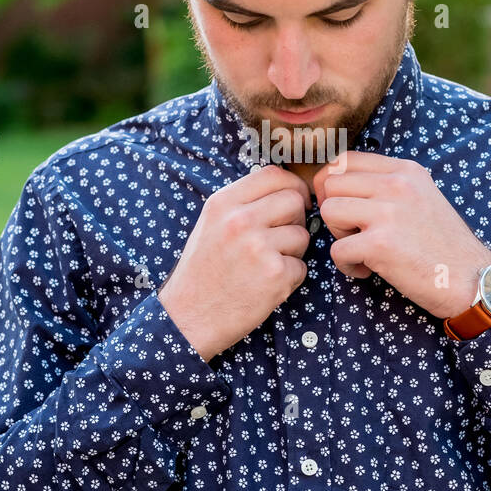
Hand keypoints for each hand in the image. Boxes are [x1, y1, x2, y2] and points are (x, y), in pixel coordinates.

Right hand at [158, 165, 311, 360]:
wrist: (189, 317)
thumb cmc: (203, 270)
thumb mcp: (212, 224)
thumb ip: (244, 203)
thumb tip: (289, 189)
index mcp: (223, 203)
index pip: (274, 174)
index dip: (293, 186)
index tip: (295, 200)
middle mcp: (241, 220)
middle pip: (295, 200)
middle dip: (296, 218)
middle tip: (280, 238)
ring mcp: (259, 247)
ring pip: (302, 235)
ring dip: (292, 251)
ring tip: (265, 265)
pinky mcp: (275, 275)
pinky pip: (301, 267)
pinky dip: (289, 278)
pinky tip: (265, 285)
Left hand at [312, 152, 490, 319]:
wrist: (472, 280)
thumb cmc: (444, 245)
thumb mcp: (421, 197)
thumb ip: (388, 186)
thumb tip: (339, 184)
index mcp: (405, 171)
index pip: (345, 159)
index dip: (331, 183)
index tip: (341, 207)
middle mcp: (397, 184)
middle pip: (330, 183)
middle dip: (333, 211)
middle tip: (353, 233)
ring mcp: (388, 212)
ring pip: (328, 211)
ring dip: (338, 235)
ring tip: (361, 249)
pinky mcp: (381, 244)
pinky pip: (337, 250)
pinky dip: (346, 266)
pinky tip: (367, 270)